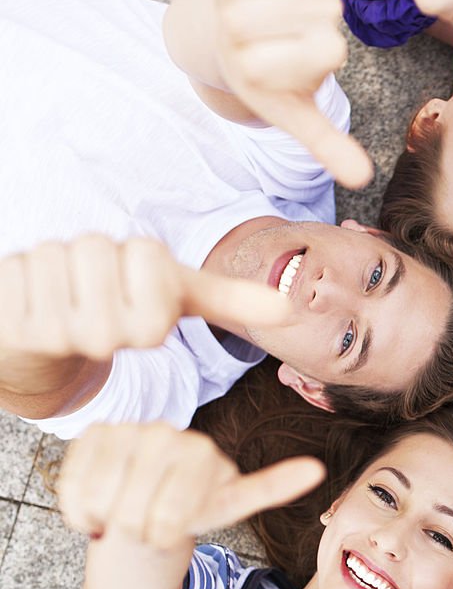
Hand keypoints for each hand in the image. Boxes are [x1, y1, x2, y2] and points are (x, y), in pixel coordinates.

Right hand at [0, 235, 288, 366]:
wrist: (34, 327)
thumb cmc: (115, 313)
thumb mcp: (175, 304)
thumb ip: (229, 301)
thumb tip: (288, 307)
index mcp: (137, 252)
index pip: (163, 300)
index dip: (151, 319)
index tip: (136, 310)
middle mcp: (91, 249)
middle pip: (123, 323)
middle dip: (116, 337)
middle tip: (102, 323)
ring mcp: (44, 267)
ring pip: (82, 328)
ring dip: (80, 338)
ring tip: (72, 321)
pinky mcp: (9, 297)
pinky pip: (39, 330)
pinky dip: (42, 336)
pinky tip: (37, 320)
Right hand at [58, 423, 324, 549]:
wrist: (148, 502)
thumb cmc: (192, 508)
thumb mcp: (232, 503)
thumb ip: (271, 486)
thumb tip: (317, 468)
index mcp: (202, 453)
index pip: (172, 516)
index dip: (166, 534)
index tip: (173, 529)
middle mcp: (167, 433)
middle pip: (134, 512)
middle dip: (138, 531)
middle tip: (147, 524)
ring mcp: (128, 430)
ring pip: (102, 500)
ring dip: (108, 522)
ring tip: (126, 513)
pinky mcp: (94, 434)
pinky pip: (74, 487)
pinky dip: (79, 511)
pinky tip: (96, 508)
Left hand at [210, 0, 373, 187]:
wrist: (219, 38)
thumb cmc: (270, 76)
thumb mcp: (298, 116)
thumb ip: (329, 145)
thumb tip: (363, 178)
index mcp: (262, 72)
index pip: (330, 48)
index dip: (322, 50)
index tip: (294, 62)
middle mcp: (246, 32)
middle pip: (322, 6)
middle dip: (313, 18)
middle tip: (287, 33)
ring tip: (277, 7)